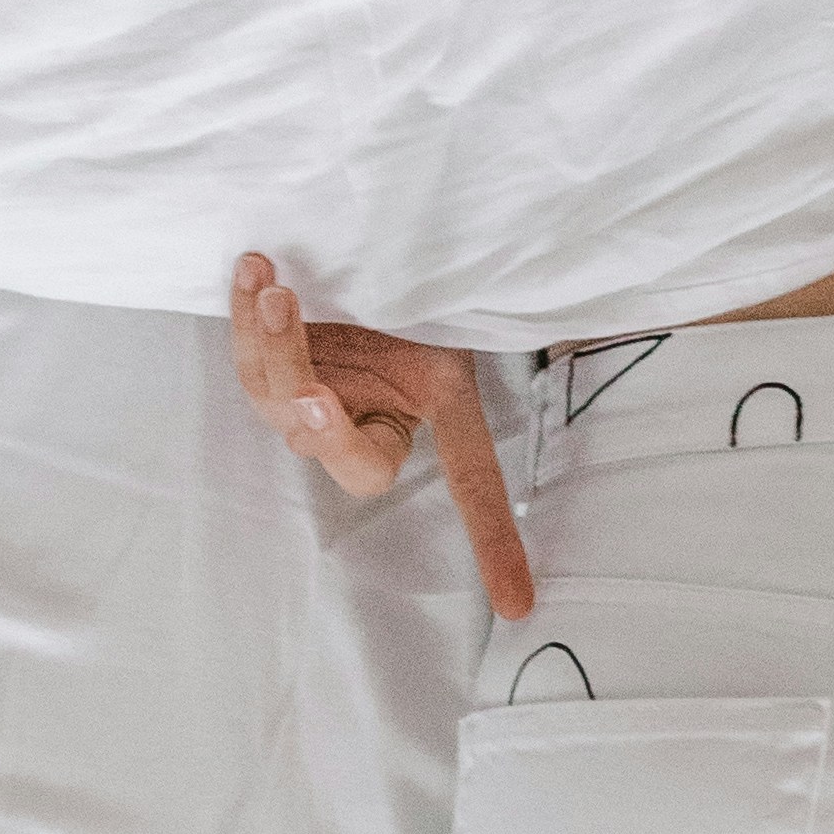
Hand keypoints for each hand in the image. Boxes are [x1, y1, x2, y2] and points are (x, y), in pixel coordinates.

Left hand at [231, 252, 535, 619]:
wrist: (353, 229)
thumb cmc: (416, 262)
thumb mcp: (452, 294)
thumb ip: (491, 323)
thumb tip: (590, 337)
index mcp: (433, 407)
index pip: (471, 482)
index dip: (496, 541)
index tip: (518, 604)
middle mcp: (370, 416)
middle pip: (341, 449)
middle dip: (318, 416)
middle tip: (311, 379)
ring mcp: (314, 393)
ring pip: (279, 400)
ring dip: (273, 348)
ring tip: (274, 289)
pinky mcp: (270, 364)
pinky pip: (249, 360)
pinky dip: (243, 318)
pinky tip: (252, 270)